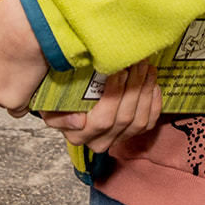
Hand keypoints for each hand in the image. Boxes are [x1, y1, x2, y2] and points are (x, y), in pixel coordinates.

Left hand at [0, 0, 49, 115]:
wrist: (24, 25)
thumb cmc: (9, 18)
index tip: (5, 64)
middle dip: (4, 80)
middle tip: (20, 65)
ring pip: (4, 99)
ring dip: (16, 90)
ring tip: (30, 71)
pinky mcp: (10, 101)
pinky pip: (19, 110)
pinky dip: (27, 101)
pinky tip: (34, 85)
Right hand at [42, 62, 161, 153]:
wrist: (70, 106)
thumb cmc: (60, 100)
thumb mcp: (50, 105)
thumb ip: (57, 114)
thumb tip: (80, 121)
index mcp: (79, 136)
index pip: (103, 120)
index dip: (114, 94)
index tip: (119, 70)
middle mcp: (99, 142)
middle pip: (124, 117)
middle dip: (134, 86)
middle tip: (137, 62)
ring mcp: (118, 140)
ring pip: (139, 120)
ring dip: (145, 91)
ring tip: (145, 66)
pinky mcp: (132, 134)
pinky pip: (149, 122)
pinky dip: (154, 102)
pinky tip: (152, 83)